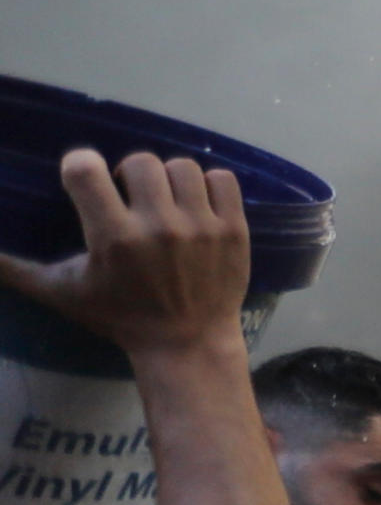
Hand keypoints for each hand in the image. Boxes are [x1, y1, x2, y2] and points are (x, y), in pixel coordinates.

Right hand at [0, 149, 250, 357]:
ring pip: (182, 166)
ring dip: (168, 180)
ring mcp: (200, 227)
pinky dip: (208, 186)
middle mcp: (158, 227)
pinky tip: (195, 205)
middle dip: (127, 175)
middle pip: (139, 161)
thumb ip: (16, 269)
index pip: (85, 169)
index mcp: (112, 239)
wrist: (187, 342)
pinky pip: (222, 179)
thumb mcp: (62, 292)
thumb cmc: (119, 315)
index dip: (80, 166)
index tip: (85, 180)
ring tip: (163, 202)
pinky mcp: (234, 230)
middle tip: (128, 199)